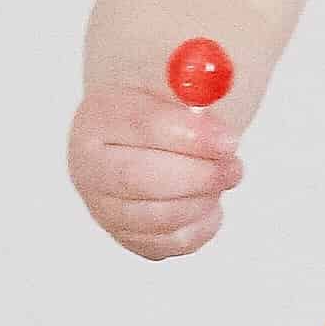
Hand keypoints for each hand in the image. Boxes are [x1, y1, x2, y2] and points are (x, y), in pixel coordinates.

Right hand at [68, 84, 247, 261]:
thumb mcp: (177, 84)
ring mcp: (106, 208)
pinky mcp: (130, 237)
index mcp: (98, 118)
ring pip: (159, 217)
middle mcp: (90, 168)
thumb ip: (195, 83)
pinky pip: (171, 243)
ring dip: (203, 199)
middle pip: (139, 179)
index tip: (230, 139)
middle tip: (234, 167)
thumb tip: (217, 83)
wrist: (151, 138)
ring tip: (223, 175)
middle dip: (198, 175)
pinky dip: (201, 225)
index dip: (188, 135)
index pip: (138, 127)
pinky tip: (208, 200)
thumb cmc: (165, 109)